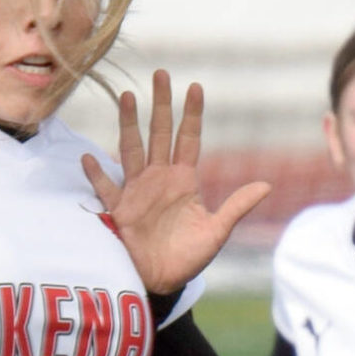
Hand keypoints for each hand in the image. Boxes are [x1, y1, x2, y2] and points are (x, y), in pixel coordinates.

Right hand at [80, 70, 269, 295]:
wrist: (161, 283)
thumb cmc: (188, 259)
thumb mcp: (216, 232)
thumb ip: (236, 207)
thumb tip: (266, 186)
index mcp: (184, 180)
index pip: (189, 139)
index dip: (192, 114)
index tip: (195, 87)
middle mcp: (160, 178)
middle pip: (160, 133)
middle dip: (161, 104)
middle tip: (161, 73)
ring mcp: (137, 191)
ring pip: (132, 148)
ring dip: (129, 124)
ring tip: (128, 96)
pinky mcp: (119, 209)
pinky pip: (106, 188)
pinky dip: (97, 174)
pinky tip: (88, 157)